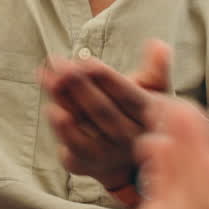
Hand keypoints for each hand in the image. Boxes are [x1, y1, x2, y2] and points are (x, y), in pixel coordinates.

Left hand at [39, 40, 171, 201]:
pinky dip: (63, 130)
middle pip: (103, 109)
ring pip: (86, 124)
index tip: (88, 62)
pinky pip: (74, 146)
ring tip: (51, 80)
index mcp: (147, 115)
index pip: (128, 96)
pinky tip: (51, 109)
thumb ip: (155, 69)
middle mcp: (131, 136)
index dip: (107, 79)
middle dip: (80, 85)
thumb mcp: (152, 94)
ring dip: (66, 100)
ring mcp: (110, 152)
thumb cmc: (137, 117)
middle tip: (60, 64)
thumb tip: (158, 44)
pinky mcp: (88, 162)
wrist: (127, 163)